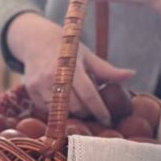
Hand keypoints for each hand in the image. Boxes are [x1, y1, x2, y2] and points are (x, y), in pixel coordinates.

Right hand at [7, 12, 133, 125]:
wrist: (36, 41)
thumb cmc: (66, 50)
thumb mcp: (87, 56)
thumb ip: (107, 70)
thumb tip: (131, 75)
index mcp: (71, 66)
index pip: (88, 94)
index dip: (99, 110)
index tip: (107, 120)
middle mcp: (53, 75)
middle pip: (75, 106)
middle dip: (86, 112)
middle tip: (91, 109)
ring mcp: (40, 84)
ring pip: (61, 111)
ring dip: (71, 112)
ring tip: (76, 103)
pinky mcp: (30, 90)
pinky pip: (47, 110)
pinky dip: (56, 109)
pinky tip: (60, 99)